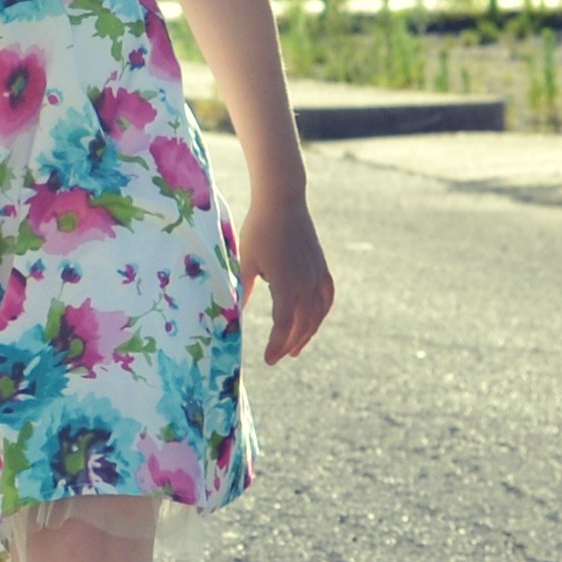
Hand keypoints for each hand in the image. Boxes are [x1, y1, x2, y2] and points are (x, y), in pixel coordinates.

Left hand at [240, 188, 333, 364]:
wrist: (283, 201)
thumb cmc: (259, 229)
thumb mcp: (246, 261)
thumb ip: (243, 289)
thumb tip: (234, 314)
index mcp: (287, 284)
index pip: (284, 324)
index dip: (277, 344)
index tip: (268, 360)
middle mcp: (307, 283)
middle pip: (302, 324)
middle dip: (289, 343)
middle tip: (278, 357)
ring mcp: (317, 274)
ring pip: (317, 313)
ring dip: (307, 333)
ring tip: (296, 349)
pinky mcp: (321, 267)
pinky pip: (326, 297)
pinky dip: (321, 313)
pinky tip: (313, 320)